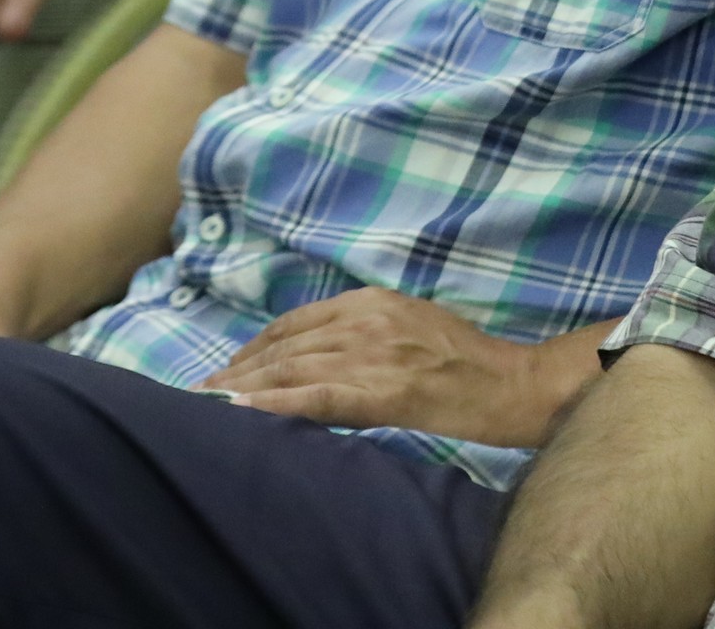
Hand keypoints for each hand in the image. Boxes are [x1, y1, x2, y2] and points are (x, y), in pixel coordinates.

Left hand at [206, 290, 601, 446]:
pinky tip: (244, 413)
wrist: (511, 382)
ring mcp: (371, 355)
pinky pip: (314, 398)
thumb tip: (324, 352)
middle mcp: (365, 322)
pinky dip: (274, 405)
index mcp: (372, 302)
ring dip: (244, 389)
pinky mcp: (379, 392)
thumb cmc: (468, 359)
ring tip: (210, 405)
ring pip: (291, 371)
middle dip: (240, 370)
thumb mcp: (413, 324)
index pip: (297, 323)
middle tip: (203, 391)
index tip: (232, 366)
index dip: (258, 346)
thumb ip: (369, 330)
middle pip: (286, 347)